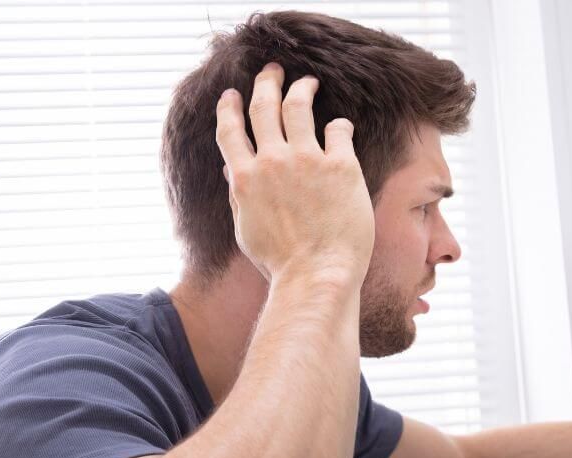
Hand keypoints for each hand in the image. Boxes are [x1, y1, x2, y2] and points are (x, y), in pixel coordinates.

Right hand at [214, 62, 374, 285]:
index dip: (229, 107)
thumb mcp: (247, 230)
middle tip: (272, 70)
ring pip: (299, 106)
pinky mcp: (341, 165)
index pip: (229, 129)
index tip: (232, 94)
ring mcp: (307, 160)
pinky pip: (338, 130)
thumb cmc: (282, 262)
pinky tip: (342, 126)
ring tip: (308, 81)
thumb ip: (239, 196)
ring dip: (301, 88)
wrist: (317, 274)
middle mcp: (272, 161)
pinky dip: (339, 125)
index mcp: (244, 177)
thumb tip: (231, 171)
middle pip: (263, 106)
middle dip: (266, 82)